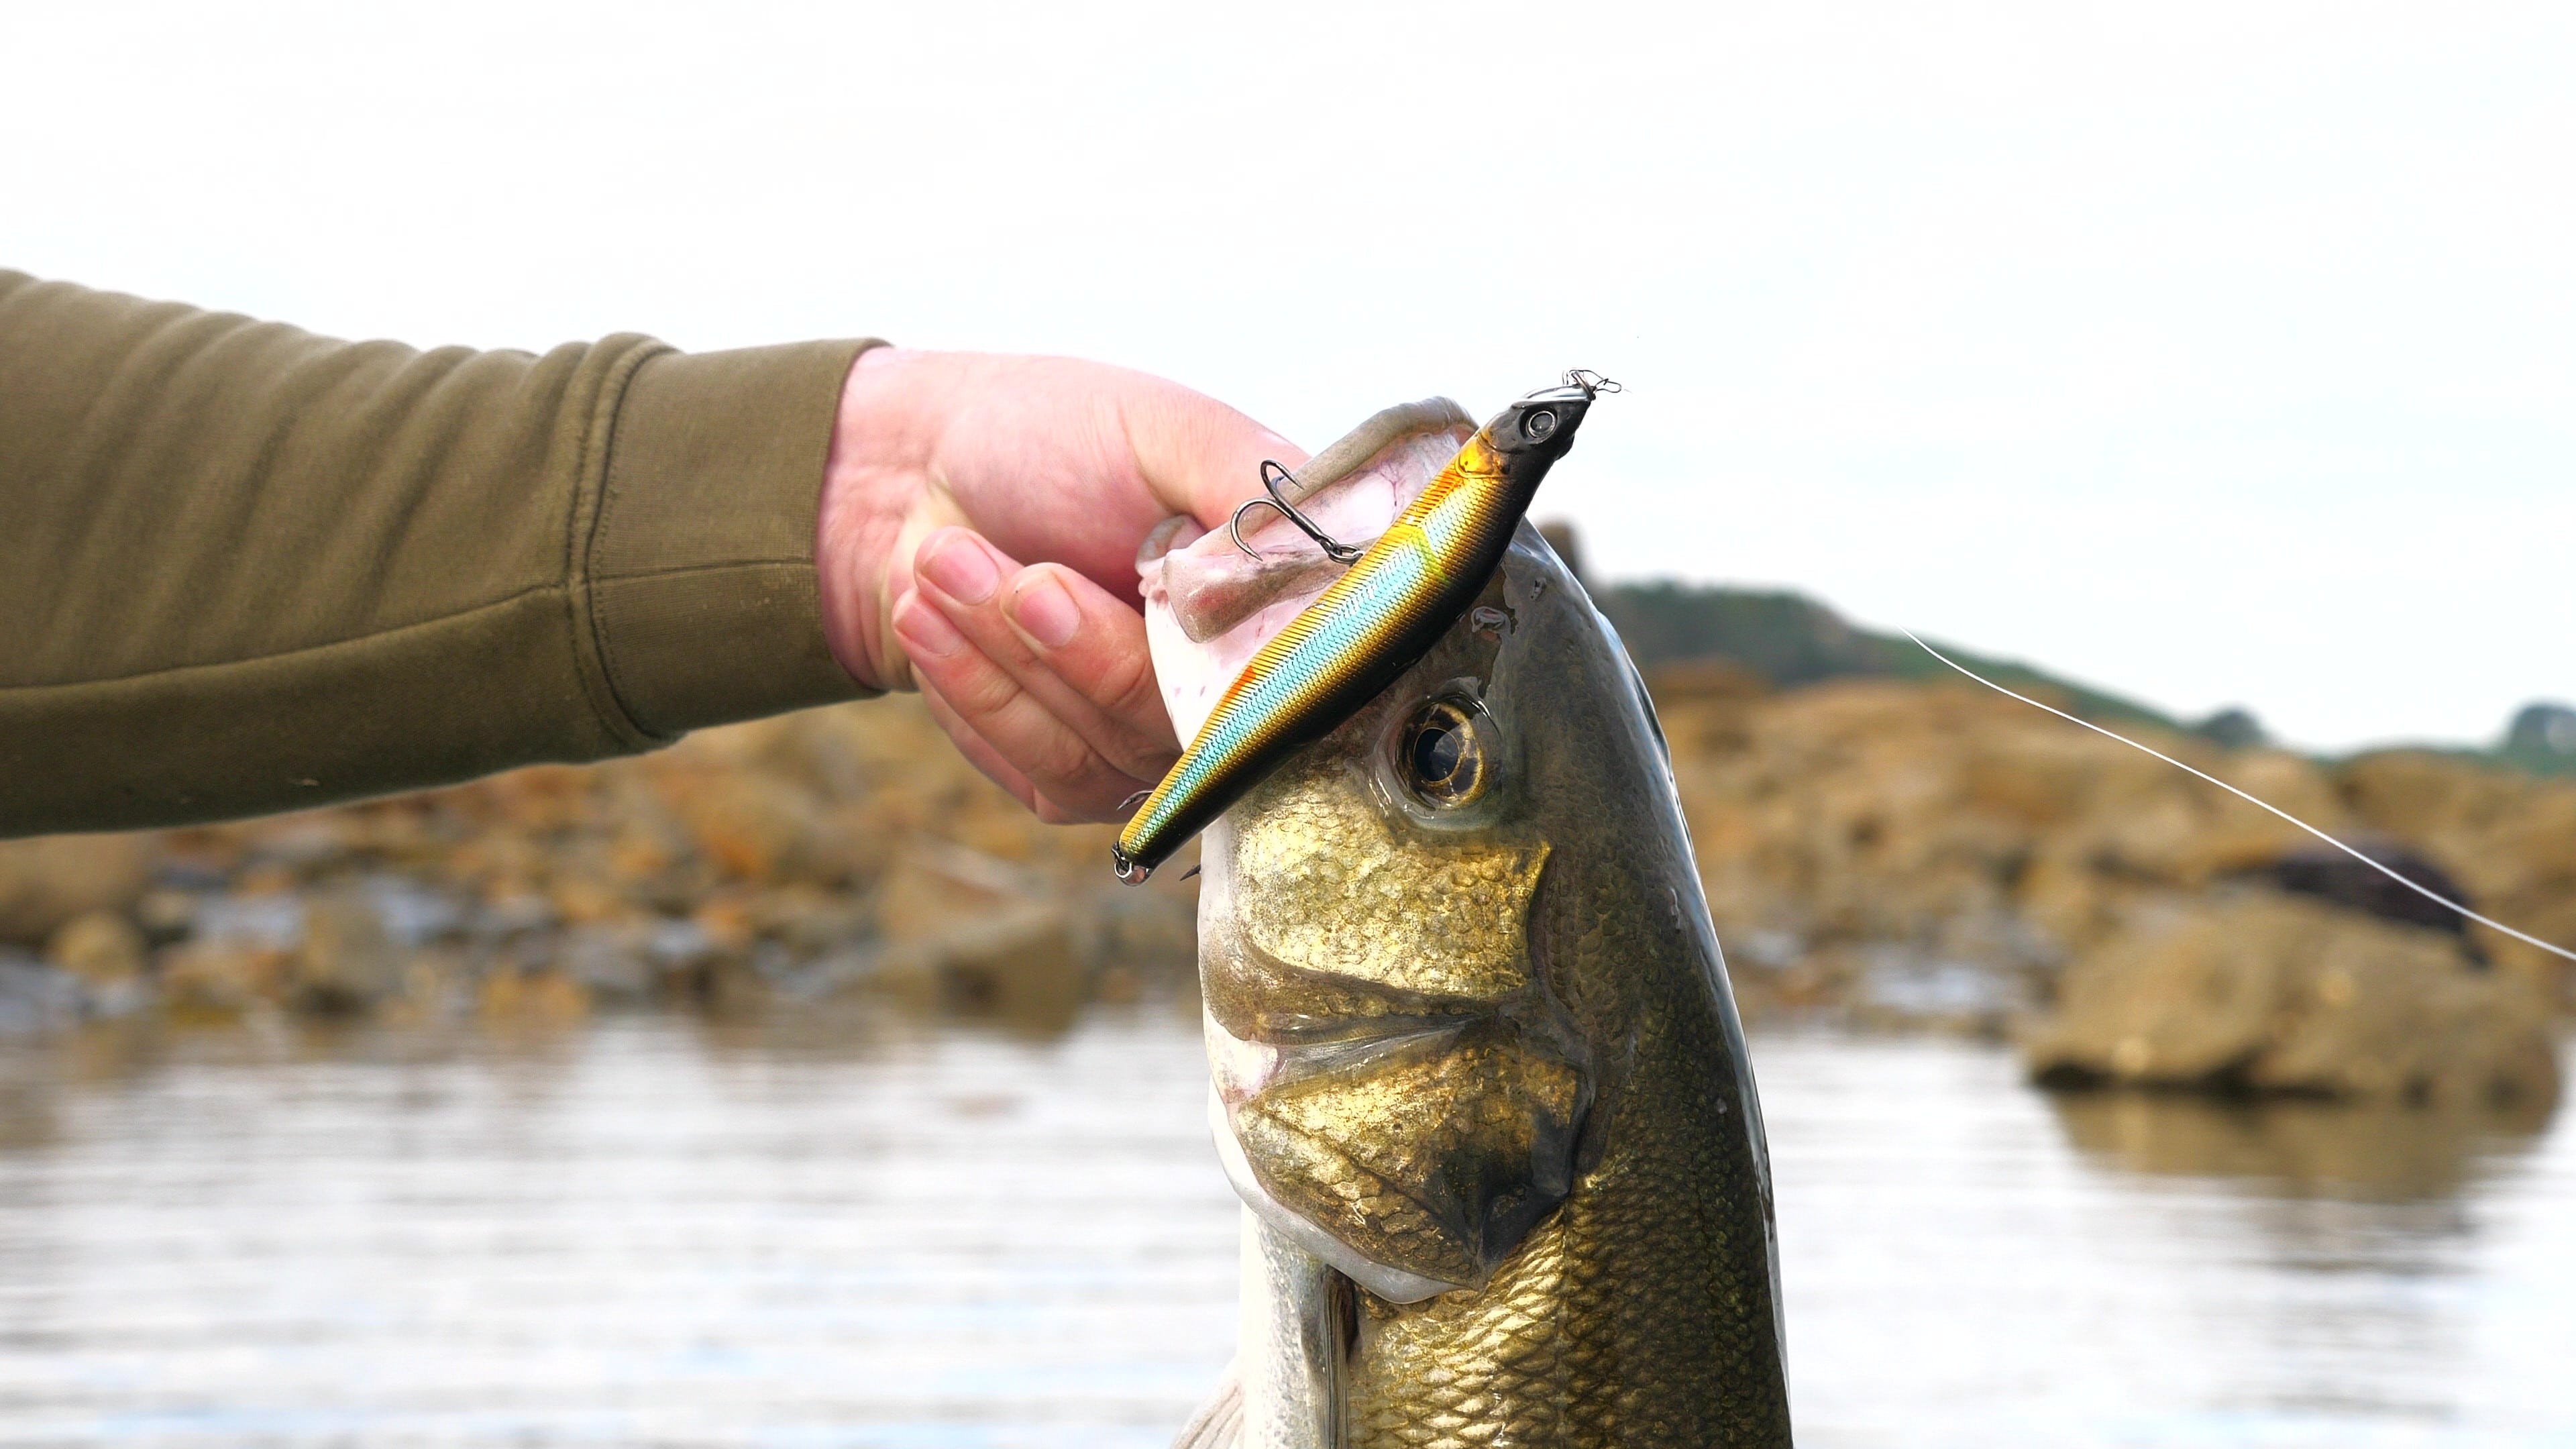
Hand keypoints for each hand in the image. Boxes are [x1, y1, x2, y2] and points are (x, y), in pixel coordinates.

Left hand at [815, 348, 1303, 822]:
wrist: (913, 471)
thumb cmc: (1046, 434)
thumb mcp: (1161, 427)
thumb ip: (1247, 483)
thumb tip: (1315, 559)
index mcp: (1278, 591)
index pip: (1302, 665)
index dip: (1238, 652)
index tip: (1153, 587)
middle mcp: (1232, 678)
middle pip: (1192, 726)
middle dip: (1087, 647)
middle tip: (1022, 577)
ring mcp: (1152, 738)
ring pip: (1105, 752)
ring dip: (1009, 659)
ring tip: (942, 562)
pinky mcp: (1072, 775)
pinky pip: (1044, 773)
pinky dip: (975, 694)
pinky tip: (927, 616)